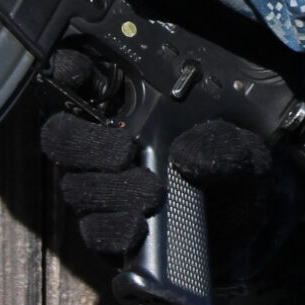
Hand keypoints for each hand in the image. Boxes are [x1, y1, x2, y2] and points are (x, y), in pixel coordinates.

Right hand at [39, 52, 274, 259]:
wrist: (240, 234)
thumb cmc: (233, 178)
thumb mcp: (242, 152)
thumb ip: (225, 146)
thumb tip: (189, 153)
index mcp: (134, 110)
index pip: (84, 81)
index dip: (69, 70)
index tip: (77, 74)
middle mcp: (106, 147)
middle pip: (61, 136)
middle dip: (83, 142)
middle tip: (123, 150)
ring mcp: (101, 190)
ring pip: (74, 185)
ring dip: (107, 189)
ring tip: (149, 194)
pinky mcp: (106, 233)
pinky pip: (91, 231)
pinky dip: (111, 230)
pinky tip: (136, 228)